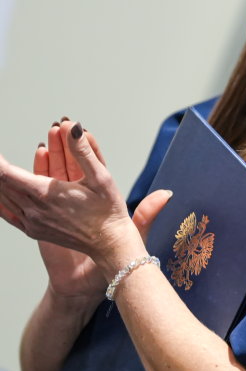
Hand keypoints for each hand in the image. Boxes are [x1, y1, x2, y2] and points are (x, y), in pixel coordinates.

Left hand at [0, 121, 142, 280]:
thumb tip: (71, 127)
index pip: (5, 173)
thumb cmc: (108, 210)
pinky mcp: (33, 230)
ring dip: (1, 180)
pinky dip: (0, 199)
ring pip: (2, 198)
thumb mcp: (101, 176)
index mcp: (46, 194)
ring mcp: (31, 222)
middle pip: (1, 184)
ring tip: (1, 167)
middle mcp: (33, 210)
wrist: (109, 243)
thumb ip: (83, 150)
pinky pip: (7, 212)